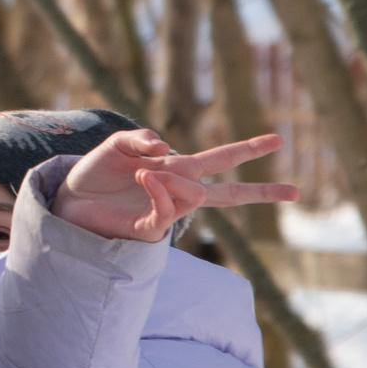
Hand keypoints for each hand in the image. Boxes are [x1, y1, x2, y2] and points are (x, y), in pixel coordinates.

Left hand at [51, 131, 300, 243]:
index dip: (249, 148)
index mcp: (177, 168)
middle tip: (297, 192)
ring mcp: (167, 211)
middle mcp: (178, 191)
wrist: (69, 201)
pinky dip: (160, 190)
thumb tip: (164, 150)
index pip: (221, 159)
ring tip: (140, 173)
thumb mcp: (115, 145)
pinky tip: (144, 178)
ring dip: (174, 180)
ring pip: (196, 198)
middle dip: (261, 191)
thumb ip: (140, 141)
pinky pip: (167, 210)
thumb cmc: (95, 174)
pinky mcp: (150, 228)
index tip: (278, 140)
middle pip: (229, 193)